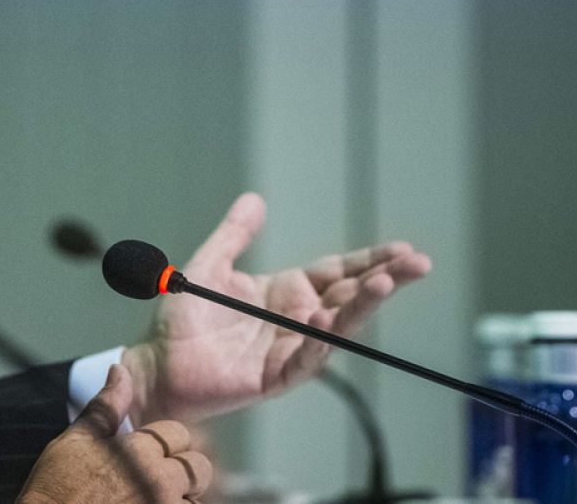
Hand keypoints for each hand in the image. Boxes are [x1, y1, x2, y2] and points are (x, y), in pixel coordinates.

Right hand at [19, 365, 211, 503]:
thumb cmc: (56, 490)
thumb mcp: (77, 439)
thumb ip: (107, 405)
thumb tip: (120, 372)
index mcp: (140, 451)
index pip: (179, 434)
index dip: (165, 441)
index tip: (151, 452)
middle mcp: (157, 482)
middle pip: (198, 467)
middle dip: (183, 469)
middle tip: (158, 478)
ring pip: (195, 499)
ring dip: (181, 497)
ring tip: (151, 498)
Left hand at [122, 193, 430, 423]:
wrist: (157, 363)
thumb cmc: (182, 321)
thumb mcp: (210, 266)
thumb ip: (234, 235)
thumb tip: (255, 199)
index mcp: (287, 291)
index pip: (339, 272)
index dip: (371, 260)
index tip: (403, 249)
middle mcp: (296, 320)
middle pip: (350, 297)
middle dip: (385, 279)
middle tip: (418, 263)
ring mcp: (290, 349)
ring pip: (337, 327)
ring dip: (361, 306)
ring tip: (383, 283)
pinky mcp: (276, 377)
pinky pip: (304, 359)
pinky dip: (316, 340)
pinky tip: (326, 319)